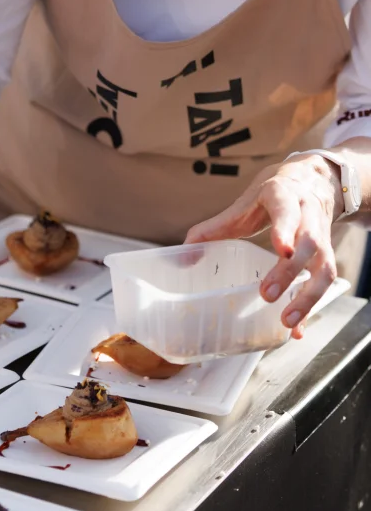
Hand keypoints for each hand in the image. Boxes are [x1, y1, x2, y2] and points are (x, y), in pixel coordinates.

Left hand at [185, 155, 342, 338]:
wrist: (312, 181)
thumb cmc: (272, 196)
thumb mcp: (244, 204)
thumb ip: (214, 228)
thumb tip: (183, 255)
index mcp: (283, 196)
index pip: (287, 210)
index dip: (285, 229)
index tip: (281, 249)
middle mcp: (308, 215)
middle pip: (307, 242)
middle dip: (289, 270)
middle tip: (267, 294)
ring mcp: (322, 236)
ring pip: (324, 266)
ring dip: (308, 296)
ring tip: (287, 320)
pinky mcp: (327, 254)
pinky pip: (325, 282)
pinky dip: (312, 307)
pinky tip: (297, 329)